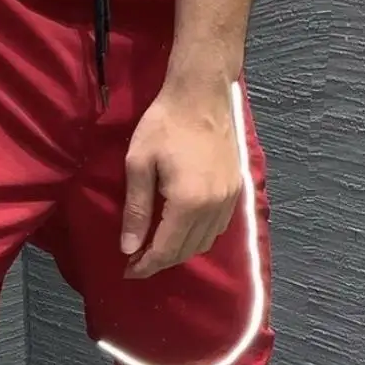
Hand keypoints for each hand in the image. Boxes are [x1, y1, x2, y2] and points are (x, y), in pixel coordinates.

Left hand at [120, 81, 240, 280]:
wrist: (202, 93)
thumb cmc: (164, 124)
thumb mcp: (139, 164)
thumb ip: (136, 210)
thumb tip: (129, 248)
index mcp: (189, 203)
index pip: (166, 250)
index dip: (146, 265)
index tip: (129, 272)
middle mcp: (214, 207)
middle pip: (186, 251)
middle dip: (161, 262)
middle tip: (137, 262)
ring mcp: (229, 199)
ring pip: (205, 243)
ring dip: (180, 252)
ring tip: (157, 249)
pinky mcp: (236, 190)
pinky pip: (217, 228)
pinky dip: (198, 238)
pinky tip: (181, 232)